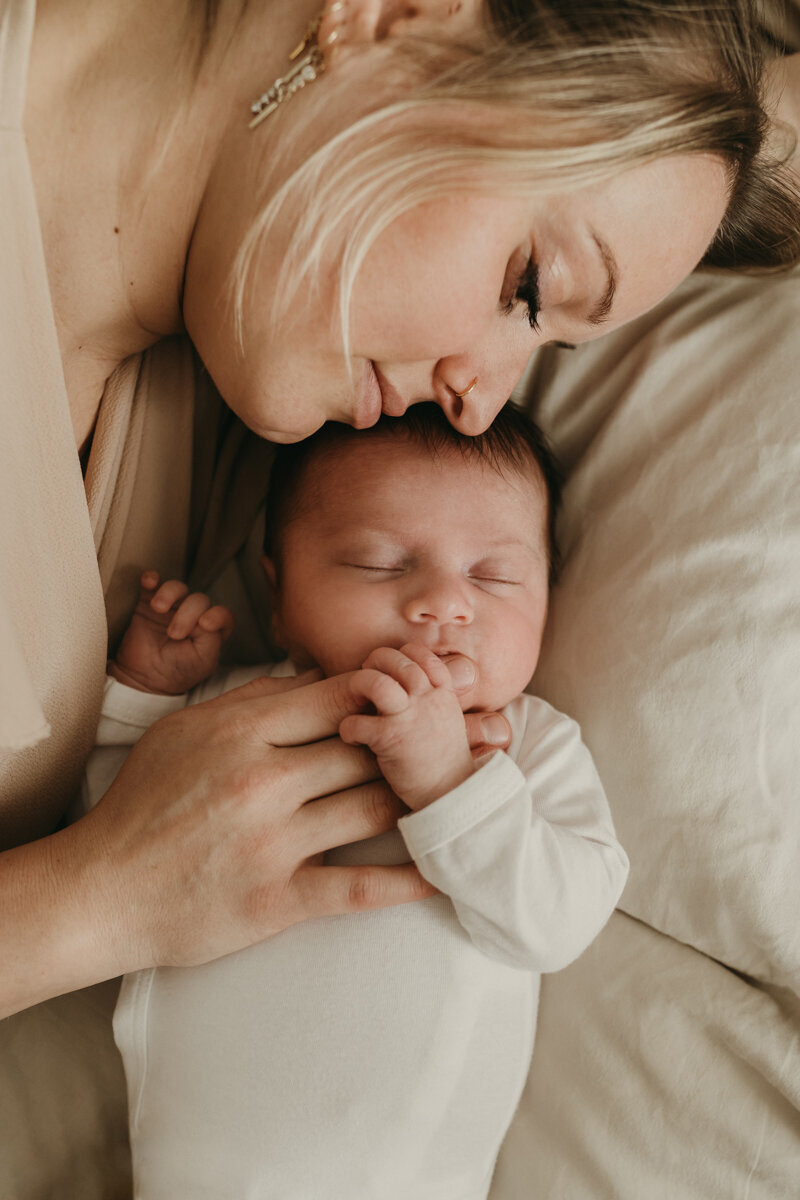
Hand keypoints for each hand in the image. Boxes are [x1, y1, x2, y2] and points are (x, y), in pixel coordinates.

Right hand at [65, 670, 436, 985]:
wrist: (102, 891)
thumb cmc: (143, 803)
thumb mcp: (184, 731)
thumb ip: (252, 700)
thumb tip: (317, 677)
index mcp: (240, 733)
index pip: (338, 698)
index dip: (386, 693)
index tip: (413, 696)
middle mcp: (262, 782)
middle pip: (365, 750)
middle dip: (412, 742)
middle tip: (451, 741)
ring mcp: (272, 844)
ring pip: (372, 808)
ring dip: (418, 800)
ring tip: (454, 792)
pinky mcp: (277, 901)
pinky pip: (359, 887)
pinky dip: (408, 881)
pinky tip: (443, 873)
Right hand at [110, 571, 234, 694]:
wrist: (142, 679)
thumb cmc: (177, 672)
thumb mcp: (203, 661)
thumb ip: (212, 638)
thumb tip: (207, 617)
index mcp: (210, 631)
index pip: (222, 614)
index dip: (218, 615)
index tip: (205, 624)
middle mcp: (193, 616)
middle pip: (199, 600)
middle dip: (188, 613)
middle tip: (174, 634)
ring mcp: (170, 608)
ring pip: (177, 588)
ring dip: (170, 594)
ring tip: (159, 609)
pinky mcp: (147, 604)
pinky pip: (152, 583)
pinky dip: (151, 578)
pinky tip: (149, 582)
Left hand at [339, 643, 478, 809]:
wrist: (453, 794)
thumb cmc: (444, 759)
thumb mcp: (448, 719)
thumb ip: (429, 698)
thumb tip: (402, 683)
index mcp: (442, 693)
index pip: (422, 654)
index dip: (401, 654)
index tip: (390, 666)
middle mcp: (427, 700)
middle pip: (396, 660)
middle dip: (375, 662)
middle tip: (366, 677)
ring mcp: (409, 719)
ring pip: (376, 683)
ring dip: (359, 685)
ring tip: (356, 699)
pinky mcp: (390, 741)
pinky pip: (357, 723)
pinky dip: (348, 728)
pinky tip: (352, 737)